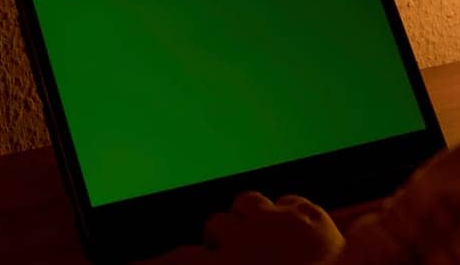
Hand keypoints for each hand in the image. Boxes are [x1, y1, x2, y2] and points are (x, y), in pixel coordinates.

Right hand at [139, 191, 343, 263]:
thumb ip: (219, 263)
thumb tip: (236, 250)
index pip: (180, 259)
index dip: (163, 261)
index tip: (151, 262)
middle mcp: (245, 240)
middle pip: (216, 223)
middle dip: (221, 237)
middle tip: (235, 254)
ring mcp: (277, 221)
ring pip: (247, 201)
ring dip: (249, 215)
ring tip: (259, 231)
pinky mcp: (308, 213)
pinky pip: (288, 200)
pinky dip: (288, 211)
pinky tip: (295, 226)